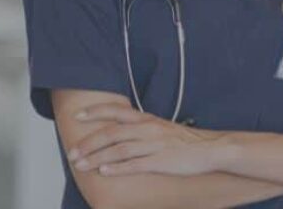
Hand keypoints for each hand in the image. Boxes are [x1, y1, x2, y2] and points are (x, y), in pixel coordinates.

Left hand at [67, 103, 224, 176]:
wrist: (209, 148)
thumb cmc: (183, 141)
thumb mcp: (160, 128)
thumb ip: (140, 128)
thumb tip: (119, 131)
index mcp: (146, 118)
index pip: (116, 111)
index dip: (96, 112)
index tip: (78, 116)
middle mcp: (147, 128)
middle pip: (112, 132)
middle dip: (89, 142)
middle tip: (73, 152)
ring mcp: (153, 144)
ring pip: (119, 149)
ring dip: (97, 157)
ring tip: (81, 164)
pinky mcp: (160, 161)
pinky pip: (135, 164)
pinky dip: (118, 168)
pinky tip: (105, 171)